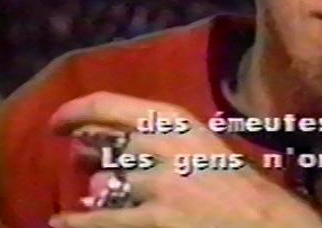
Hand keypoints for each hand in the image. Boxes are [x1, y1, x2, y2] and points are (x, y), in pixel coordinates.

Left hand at [48, 92, 321, 227]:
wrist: (264, 220)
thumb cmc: (236, 181)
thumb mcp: (200, 143)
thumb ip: (156, 139)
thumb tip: (96, 147)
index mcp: (176, 120)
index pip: (108, 105)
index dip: (74, 112)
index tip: (57, 123)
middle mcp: (161, 145)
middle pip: (104, 145)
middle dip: (90, 151)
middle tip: (81, 154)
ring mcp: (157, 185)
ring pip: (103, 185)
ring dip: (100, 189)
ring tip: (98, 192)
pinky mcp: (155, 220)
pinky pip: (102, 222)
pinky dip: (77, 223)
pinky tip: (61, 223)